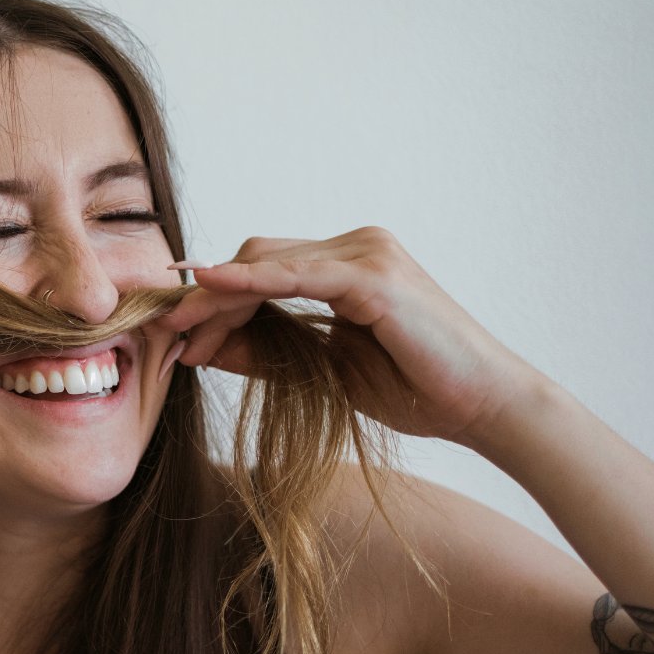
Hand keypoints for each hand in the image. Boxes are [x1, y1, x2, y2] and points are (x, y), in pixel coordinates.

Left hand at [158, 226, 545, 444]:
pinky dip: (252, 281)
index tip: (176, 333)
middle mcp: (355, 247)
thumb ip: (266, 351)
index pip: (260, 266)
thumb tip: (204, 347)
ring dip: (218, 295)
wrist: (483, 407)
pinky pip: (299, 274)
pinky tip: (215, 288)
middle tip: (169, 334)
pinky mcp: (376, 278)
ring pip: (267, 261)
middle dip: (206, 295)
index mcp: (344, 265)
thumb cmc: (415, 389)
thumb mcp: (321, 371)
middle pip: (255, 255)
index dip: (214, 296)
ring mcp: (367, 256)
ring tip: (183, 329)